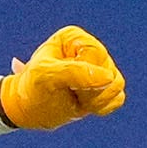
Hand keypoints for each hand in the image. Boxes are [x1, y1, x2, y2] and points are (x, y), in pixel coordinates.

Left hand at [0, 26, 125, 129]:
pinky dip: (102, 106)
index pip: (95, 54)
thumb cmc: (32, 90)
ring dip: (95, 100)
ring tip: (75, 98)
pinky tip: (84, 104)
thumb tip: (108, 77)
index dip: (84, 73)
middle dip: (89, 90)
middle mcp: (90, 49)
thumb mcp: (45, 77)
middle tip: (68, 92)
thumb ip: (74, 72)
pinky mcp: (105, 86)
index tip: (64, 82)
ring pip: (116, 85)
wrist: (28, 110)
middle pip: (109, 71)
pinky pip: (118, 97)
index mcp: (74, 38)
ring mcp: (100, 68)